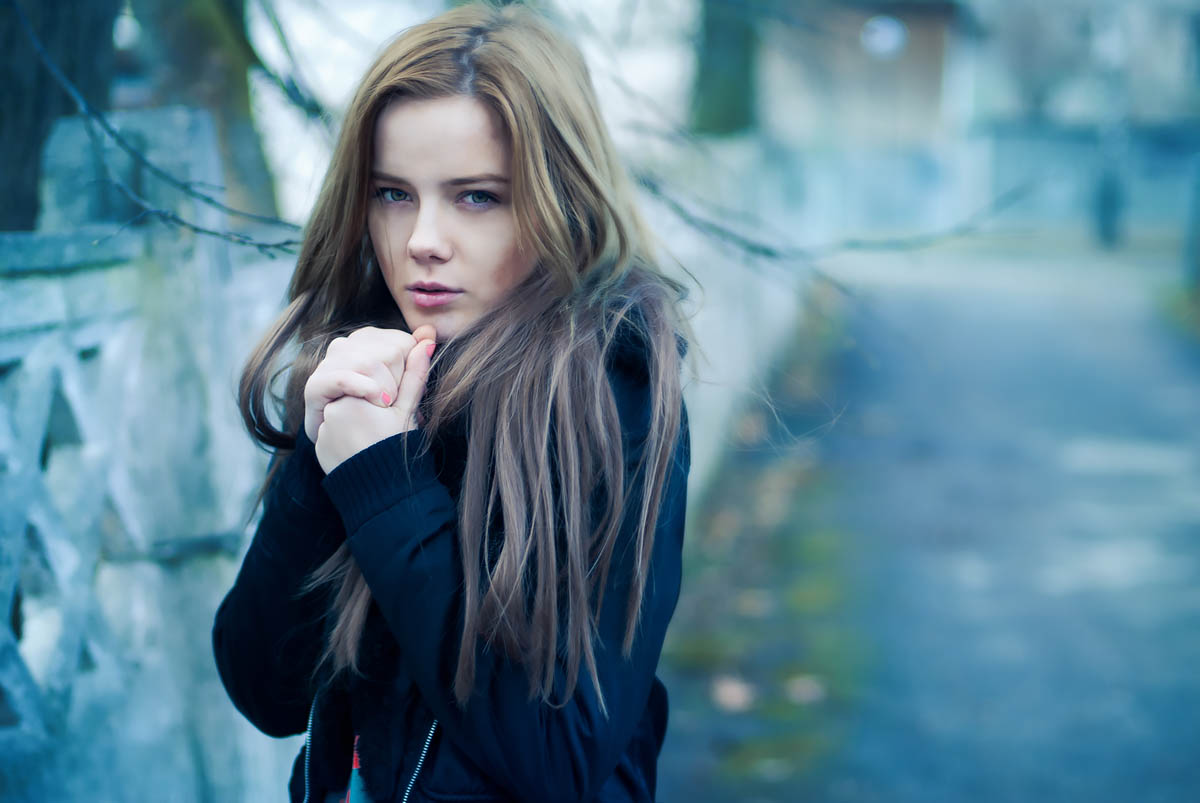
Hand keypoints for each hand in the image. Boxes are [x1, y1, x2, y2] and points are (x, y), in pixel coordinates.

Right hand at [303, 324, 435, 443]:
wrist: (353, 455)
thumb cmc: (381, 422)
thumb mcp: (405, 395)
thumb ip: (416, 364)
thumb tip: (429, 331)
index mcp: (367, 342)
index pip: (403, 342)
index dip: (410, 369)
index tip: (403, 390)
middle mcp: (345, 347)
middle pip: (390, 352)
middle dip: (398, 381)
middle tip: (392, 402)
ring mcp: (328, 365)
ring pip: (369, 363)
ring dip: (384, 389)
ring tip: (384, 406)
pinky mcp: (316, 386)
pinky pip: (344, 378)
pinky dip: (365, 390)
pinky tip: (376, 402)